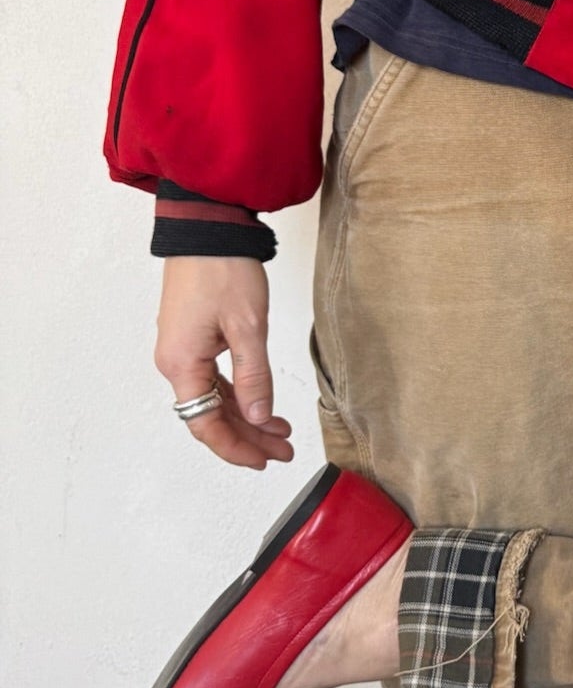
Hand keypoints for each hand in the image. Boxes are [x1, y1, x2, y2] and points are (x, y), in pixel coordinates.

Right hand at [154, 255, 294, 468]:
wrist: (208, 228)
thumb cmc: (223, 269)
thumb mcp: (247, 325)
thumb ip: (253, 375)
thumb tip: (260, 416)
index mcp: (182, 365)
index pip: (206, 424)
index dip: (237, 447)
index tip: (266, 459)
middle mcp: (175, 363)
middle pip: (210, 416)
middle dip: (248, 436)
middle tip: (283, 449)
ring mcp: (182, 350)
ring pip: (213, 398)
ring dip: (246, 416)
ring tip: (280, 430)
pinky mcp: (192, 337)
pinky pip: (212, 378)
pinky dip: (238, 393)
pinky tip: (260, 401)